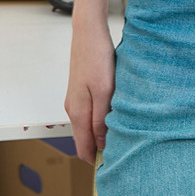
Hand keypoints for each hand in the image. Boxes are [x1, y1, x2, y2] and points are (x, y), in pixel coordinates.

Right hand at [64, 18, 116, 164]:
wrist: (88, 32)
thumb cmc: (97, 58)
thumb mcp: (104, 90)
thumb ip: (101, 118)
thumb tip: (101, 143)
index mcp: (77, 112)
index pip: (83, 148)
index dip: (96, 158)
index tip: (112, 162)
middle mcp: (73, 108)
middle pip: (84, 138)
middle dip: (99, 147)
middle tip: (121, 148)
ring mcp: (76, 99)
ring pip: (87, 125)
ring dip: (100, 132)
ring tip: (120, 132)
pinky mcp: (81, 89)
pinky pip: (89, 112)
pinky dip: (99, 118)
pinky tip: (113, 113)